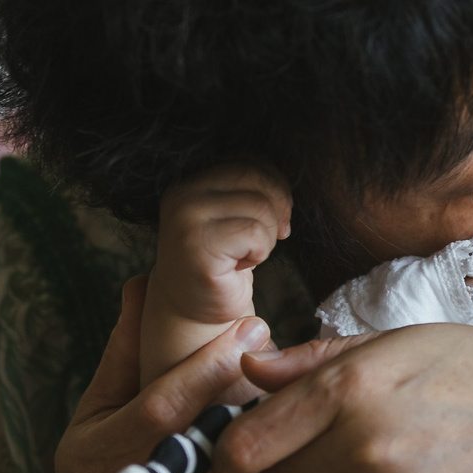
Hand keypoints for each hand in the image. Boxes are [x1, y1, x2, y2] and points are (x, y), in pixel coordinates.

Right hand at [45, 277, 308, 472]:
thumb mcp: (92, 418)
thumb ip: (123, 355)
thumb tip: (142, 284)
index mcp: (102, 466)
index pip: (162, 411)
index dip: (208, 367)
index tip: (250, 327)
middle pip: (215, 444)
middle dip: (259, 393)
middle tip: (295, 351)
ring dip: (287, 428)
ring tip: (313, 384)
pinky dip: (301, 465)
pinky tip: (315, 431)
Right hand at [143, 165, 292, 384]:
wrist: (196, 310)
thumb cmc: (223, 261)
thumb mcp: (236, 214)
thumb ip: (253, 187)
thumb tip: (290, 175)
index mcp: (189, 180)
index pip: (250, 162)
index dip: (274, 187)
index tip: (273, 217)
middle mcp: (182, 194)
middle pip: (258, 179)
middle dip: (275, 211)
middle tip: (262, 241)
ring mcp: (186, 220)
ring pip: (262, 208)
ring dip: (266, 237)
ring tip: (244, 255)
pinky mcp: (198, 247)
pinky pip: (256, 234)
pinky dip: (260, 253)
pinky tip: (240, 266)